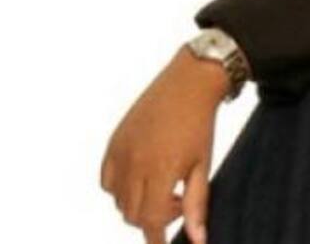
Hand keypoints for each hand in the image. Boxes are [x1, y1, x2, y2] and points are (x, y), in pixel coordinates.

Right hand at [100, 46, 230, 243]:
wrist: (189, 82)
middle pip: (131, 215)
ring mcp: (120, 152)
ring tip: (163, 186)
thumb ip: (197, 205)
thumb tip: (198, 240)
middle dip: (153, 218)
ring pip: (117, 200)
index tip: (164, 243)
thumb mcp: (203, 166)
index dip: (156, 238)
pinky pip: (106, 180)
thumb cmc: (200, 124)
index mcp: (160, 171)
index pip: (148, 221)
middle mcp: (134, 164)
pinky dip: (119, 189)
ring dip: (136, 204)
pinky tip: (142, 177)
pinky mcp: (113, 142)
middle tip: (177, 200)